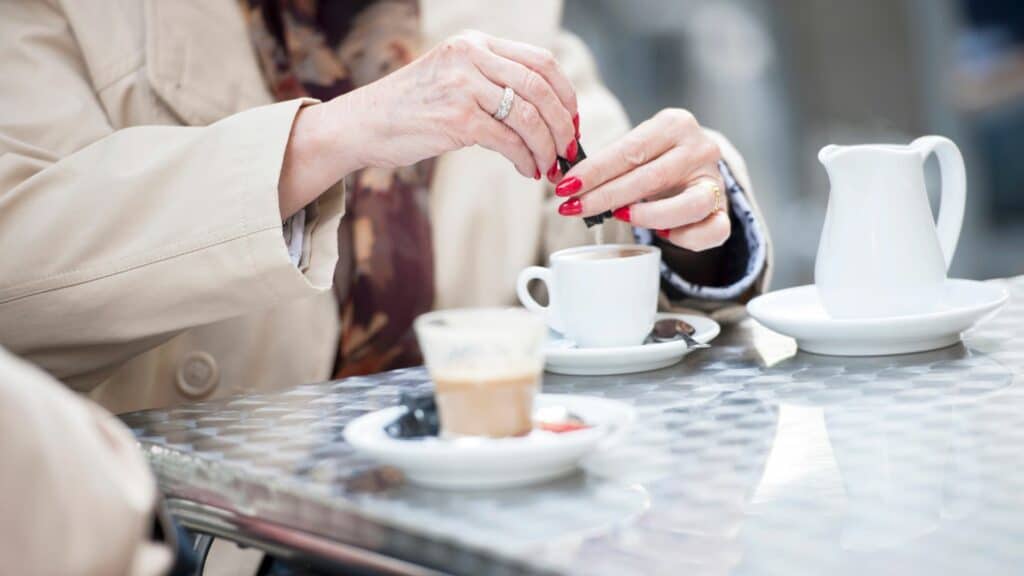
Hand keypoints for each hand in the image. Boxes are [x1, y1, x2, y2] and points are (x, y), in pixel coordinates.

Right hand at [340, 30, 578, 176]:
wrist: (363, 124)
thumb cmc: (410, 107)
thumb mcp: (452, 76)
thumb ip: (491, 81)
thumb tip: (542, 111)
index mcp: (475, 44)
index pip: (541, 61)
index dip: (565, 93)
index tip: (571, 119)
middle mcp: (471, 57)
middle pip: (541, 88)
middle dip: (563, 124)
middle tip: (568, 148)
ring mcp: (464, 86)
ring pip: (529, 117)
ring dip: (547, 147)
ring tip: (548, 165)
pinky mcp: (457, 118)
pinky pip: (509, 141)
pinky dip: (525, 160)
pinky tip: (526, 170)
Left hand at [553, 109, 729, 250]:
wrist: (698, 169)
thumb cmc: (655, 160)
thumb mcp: (634, 150)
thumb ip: (606, 163)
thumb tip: (561, 181)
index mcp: (675, 124)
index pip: (629, 150)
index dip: (594, 171)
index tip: (565, 187)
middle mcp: (700, 148)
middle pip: (650, 177)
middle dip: (605, 196)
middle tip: (574, 208)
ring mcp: (716, 180)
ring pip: (688, 205)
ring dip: (647, 216)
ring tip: (619, 217)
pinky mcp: (725, 211)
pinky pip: (711, 231)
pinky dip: (684, 237)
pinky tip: (661, 234)